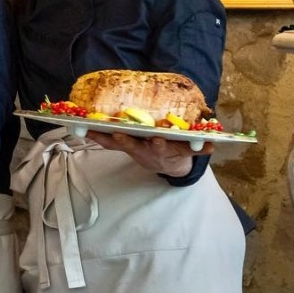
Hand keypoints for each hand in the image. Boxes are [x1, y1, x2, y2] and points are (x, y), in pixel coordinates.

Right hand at [85, 130, 212, 176]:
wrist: (170, 165)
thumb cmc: (146, 148)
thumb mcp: (127, 146)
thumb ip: (106, 138)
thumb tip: (81, 127)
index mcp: (134, 145)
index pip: (119, 141)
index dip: (108, 137)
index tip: (98, 131)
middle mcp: (147, 148)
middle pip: (137, 145)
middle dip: (130, 141)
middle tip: (122, 135)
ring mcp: (166, 150)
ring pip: (163, 147)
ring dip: (162, 144)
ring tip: (161, 138)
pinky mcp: (184, 151)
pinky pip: (195, 150)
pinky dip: (203, 148)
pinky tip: (212, 146)